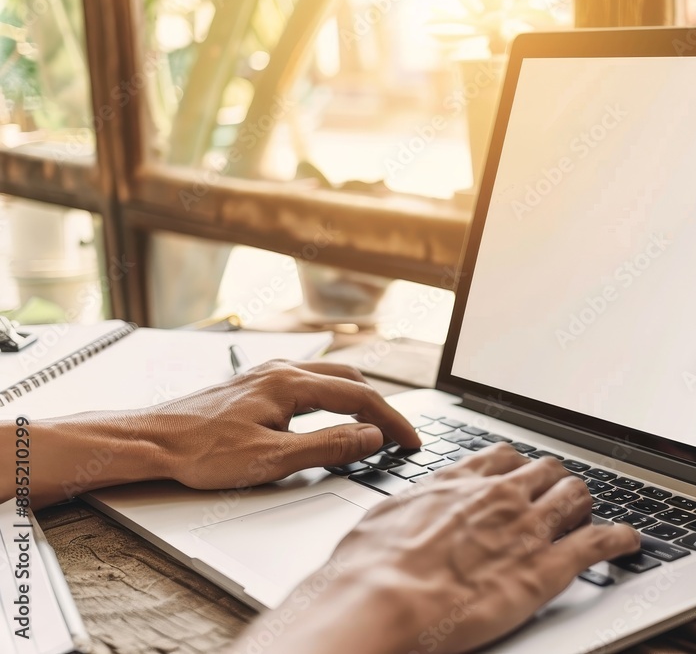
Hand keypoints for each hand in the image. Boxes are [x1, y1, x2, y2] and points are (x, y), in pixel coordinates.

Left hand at [129, 360, 419, 489]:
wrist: (151, 440)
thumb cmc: (201, 452)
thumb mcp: (271, 459)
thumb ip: (327, 446)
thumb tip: (370, 437)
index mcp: (291, 383)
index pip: (361, 398)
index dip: (392, 422)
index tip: (410, 443)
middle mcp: (283, 369)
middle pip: (351, 381)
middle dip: (380, 408)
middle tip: (397, 437)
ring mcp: (268, 373)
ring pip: (331, 377)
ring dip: (358, 399)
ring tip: (372, 426)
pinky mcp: (256, 383)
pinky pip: (310, 381)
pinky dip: (334, 396)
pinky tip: (330, 413)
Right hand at [232, 444, 640, 653]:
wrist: (378, 601)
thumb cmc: (366, 569)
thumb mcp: (382, 522)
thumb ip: (410, 511)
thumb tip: (408, 514)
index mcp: (460, 482)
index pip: (504, 457)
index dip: (518, 469)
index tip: (521, 478)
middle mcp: (499, 495)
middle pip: (547, 470)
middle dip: (555, 483)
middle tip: (556, 500)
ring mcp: (527, 528)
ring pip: (576, 496)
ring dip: (585, 505)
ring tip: (588, 517)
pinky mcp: (545, 568)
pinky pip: (598, 542)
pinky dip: (619, 539)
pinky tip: (627, 542)